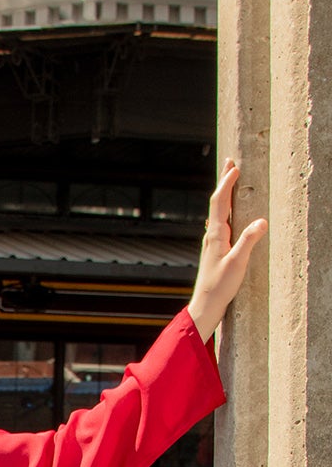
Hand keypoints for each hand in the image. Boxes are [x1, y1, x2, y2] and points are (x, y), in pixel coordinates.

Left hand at [188, 160, 267, 340]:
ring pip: (218, 211)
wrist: (205, 305)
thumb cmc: (220, 286)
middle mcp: (211, 235)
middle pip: (217, 202)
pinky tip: (227, 213)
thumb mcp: (237, 263)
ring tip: (230, 180)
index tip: (235, 167)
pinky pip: (220, 222)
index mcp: (216, 234)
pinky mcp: (215, 250)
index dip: (227, 183)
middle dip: (224, 181)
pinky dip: (225, 210)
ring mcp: (212, 242)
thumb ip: (248, 241)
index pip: (220, 202)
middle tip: (230, 161)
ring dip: (225, 194)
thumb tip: (261, 221)